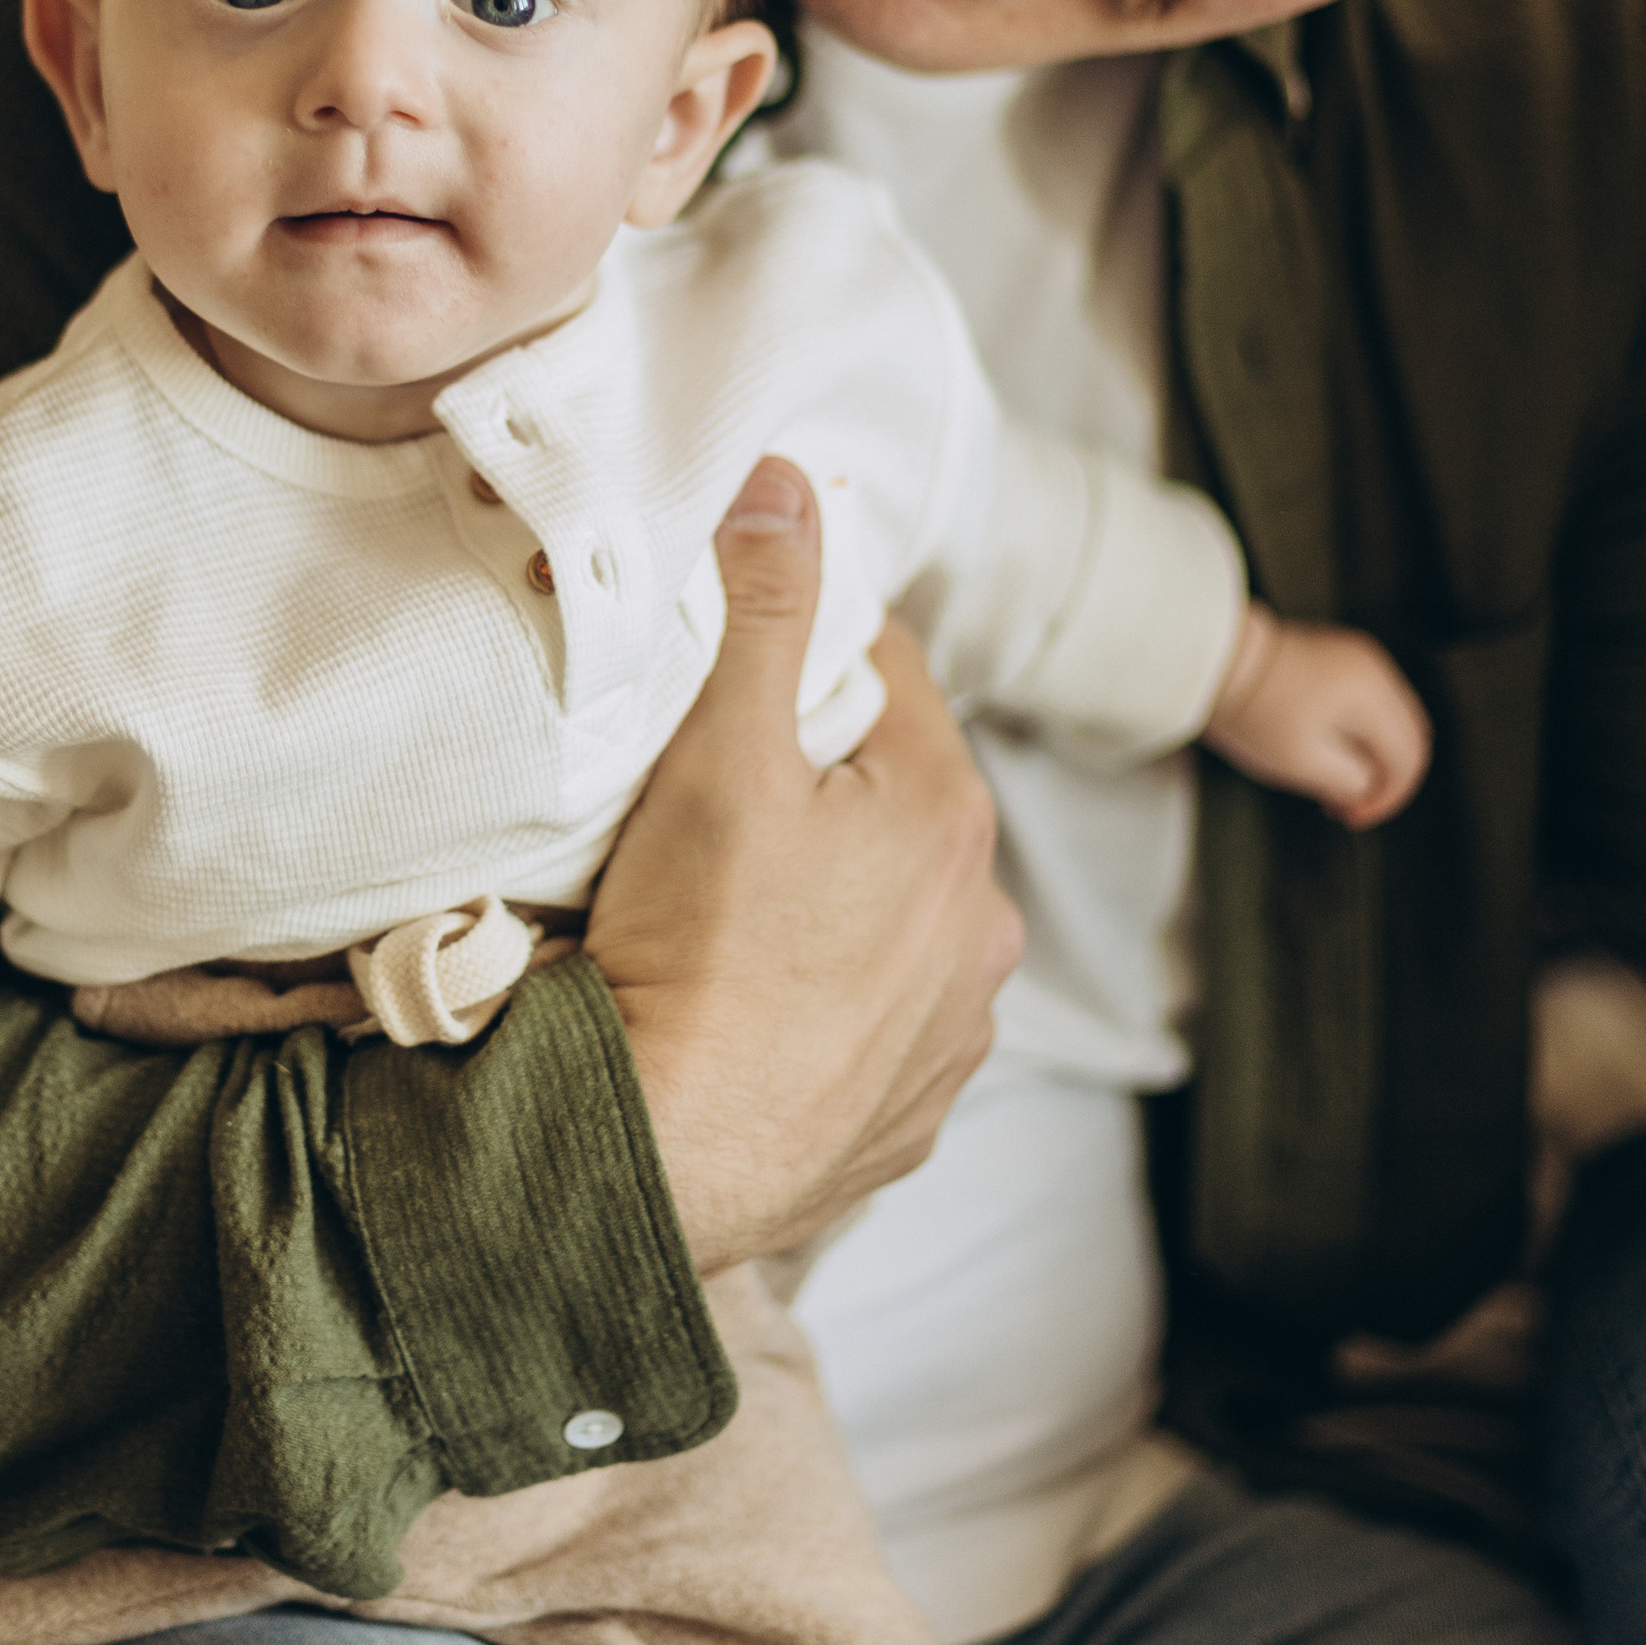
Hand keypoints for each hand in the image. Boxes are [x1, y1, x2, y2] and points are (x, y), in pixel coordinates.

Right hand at [586, 458, 1024, 1274]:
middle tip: (704, 809)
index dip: (802, 662)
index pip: (885, 677)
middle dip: (817, 789)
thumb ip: (766, 608)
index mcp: (952, 817)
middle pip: (890, 802)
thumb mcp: (720, 753)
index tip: (728, 686)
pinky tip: (746, 1007)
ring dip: (828, 903)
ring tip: (719, 918)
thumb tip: (786, 480)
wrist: (661, 1163)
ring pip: (887, 917)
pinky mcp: (910, 1115)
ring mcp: (955, 1031)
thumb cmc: (696, 953)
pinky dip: (822, 1006)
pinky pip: (871, 1023)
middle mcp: (984, 926)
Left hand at [1203, 605, 1429, 826]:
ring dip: (1374, 755)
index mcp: (1370, 694)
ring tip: (1334, 779)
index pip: (1407, 758)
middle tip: (1348, 804)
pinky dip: (1361, 730)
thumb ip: (1350, 783)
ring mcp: (1359, 656)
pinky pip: (1371, 700)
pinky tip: (1329, 749)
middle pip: (1411, 736)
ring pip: (1394, 719)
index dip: (1387, 798)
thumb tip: (1370, 789)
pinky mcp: (1341, 654)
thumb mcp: (1302, 763)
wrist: (1213, 660)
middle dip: (1385, 778)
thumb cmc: (1249, 707)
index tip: (1354, 816)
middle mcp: (1375, 668)